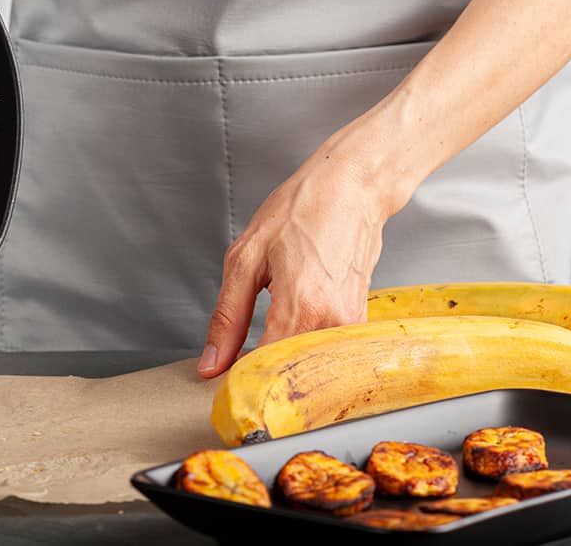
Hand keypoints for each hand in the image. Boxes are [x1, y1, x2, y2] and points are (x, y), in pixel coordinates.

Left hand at [197, 129, 400, 378]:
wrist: (352, 187)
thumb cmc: (302, 210)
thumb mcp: (246, 258)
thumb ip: (226, 318)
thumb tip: (211, 364)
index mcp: (301, 305)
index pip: (266, 371)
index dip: (241, 381)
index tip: (221, 383)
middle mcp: (332, 321)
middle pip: (291, 376)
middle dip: (261, 379)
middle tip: (237, 366)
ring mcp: (351, 324)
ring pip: (309, 368)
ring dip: (283, 367)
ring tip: (262, 345)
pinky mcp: (359, 323)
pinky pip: (326, 353)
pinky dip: (303, 352)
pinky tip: (289, 333)